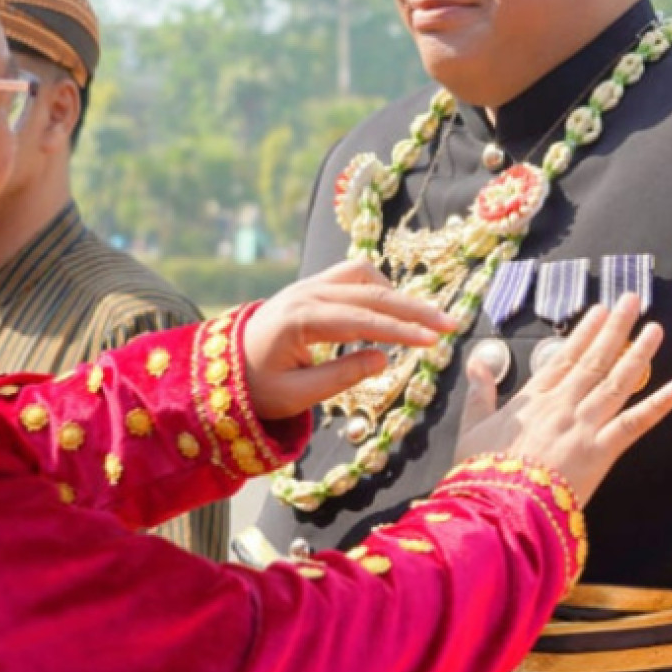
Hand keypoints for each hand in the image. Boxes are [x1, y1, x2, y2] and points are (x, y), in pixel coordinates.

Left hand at [242, 259, 455, 420]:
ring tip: (422, 321)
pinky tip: (391, 308)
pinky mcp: (312, 286)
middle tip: (449, 325)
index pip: (362, 321)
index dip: (402, 330)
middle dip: (414, 309)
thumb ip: (341, 377)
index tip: (434, 341)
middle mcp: (306, 294)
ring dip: (396, 293)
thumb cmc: (258, 387)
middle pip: (371, 292)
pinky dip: (377, 287)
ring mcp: (308, 285)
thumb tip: (384, 359)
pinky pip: (351, 274)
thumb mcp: (296, 396)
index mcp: (299, 321)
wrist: (222, 368)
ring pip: (363, 275)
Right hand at [454, 294, 671, 506]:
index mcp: (534, 399)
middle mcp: (563, 405)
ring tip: (656, 329)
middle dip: (616, 329)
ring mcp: (584, 426)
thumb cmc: (483, 472)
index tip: (601, 311)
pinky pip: (635, 424)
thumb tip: (476, 363)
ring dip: (639, 355)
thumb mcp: (472, 429)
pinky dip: (658, 405)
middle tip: (632, 301)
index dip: (585, 333)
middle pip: (595, 360)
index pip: (565, 358)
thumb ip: (478, 394)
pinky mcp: (602, 451)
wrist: (500, 506)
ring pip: (617, 382)